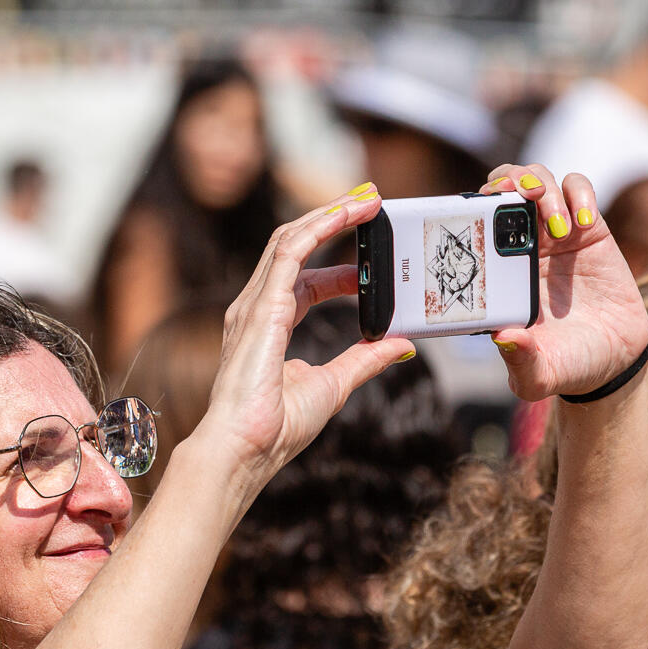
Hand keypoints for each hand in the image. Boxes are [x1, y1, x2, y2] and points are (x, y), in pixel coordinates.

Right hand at [197, 188, 413, 481]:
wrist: (245, 450)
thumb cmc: (275, 427)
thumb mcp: (335, 385)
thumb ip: (366, 359)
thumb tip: (402, 345)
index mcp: (272, 325)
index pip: (306, 280)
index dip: (340, 266)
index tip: (372, 259)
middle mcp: (258, 308)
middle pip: (296, 247)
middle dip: (333, 220)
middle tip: (371, 202)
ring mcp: (254, 304)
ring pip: (290, 240)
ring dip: (328, 214)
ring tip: (364, 198)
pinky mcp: (260, 307)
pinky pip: (289, 252)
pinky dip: (318, 228)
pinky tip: (345, 213)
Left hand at [483, 163, 647, 401]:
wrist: (613, 360)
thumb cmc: (566, 364)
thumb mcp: (539, 373)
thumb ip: (520, 359)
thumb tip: (502, 338)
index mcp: (498, 272)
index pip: (476, 223)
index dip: (473, 206)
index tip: (479, 207)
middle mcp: (522, 246)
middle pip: (505, 187)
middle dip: (507, 180)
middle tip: (515, 194)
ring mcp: (555, 234)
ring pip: (540, 180)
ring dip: (543, 188)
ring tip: (556, 223)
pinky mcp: (589, 229)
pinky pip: (580, 190)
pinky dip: (581, 195)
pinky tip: (584, 223)